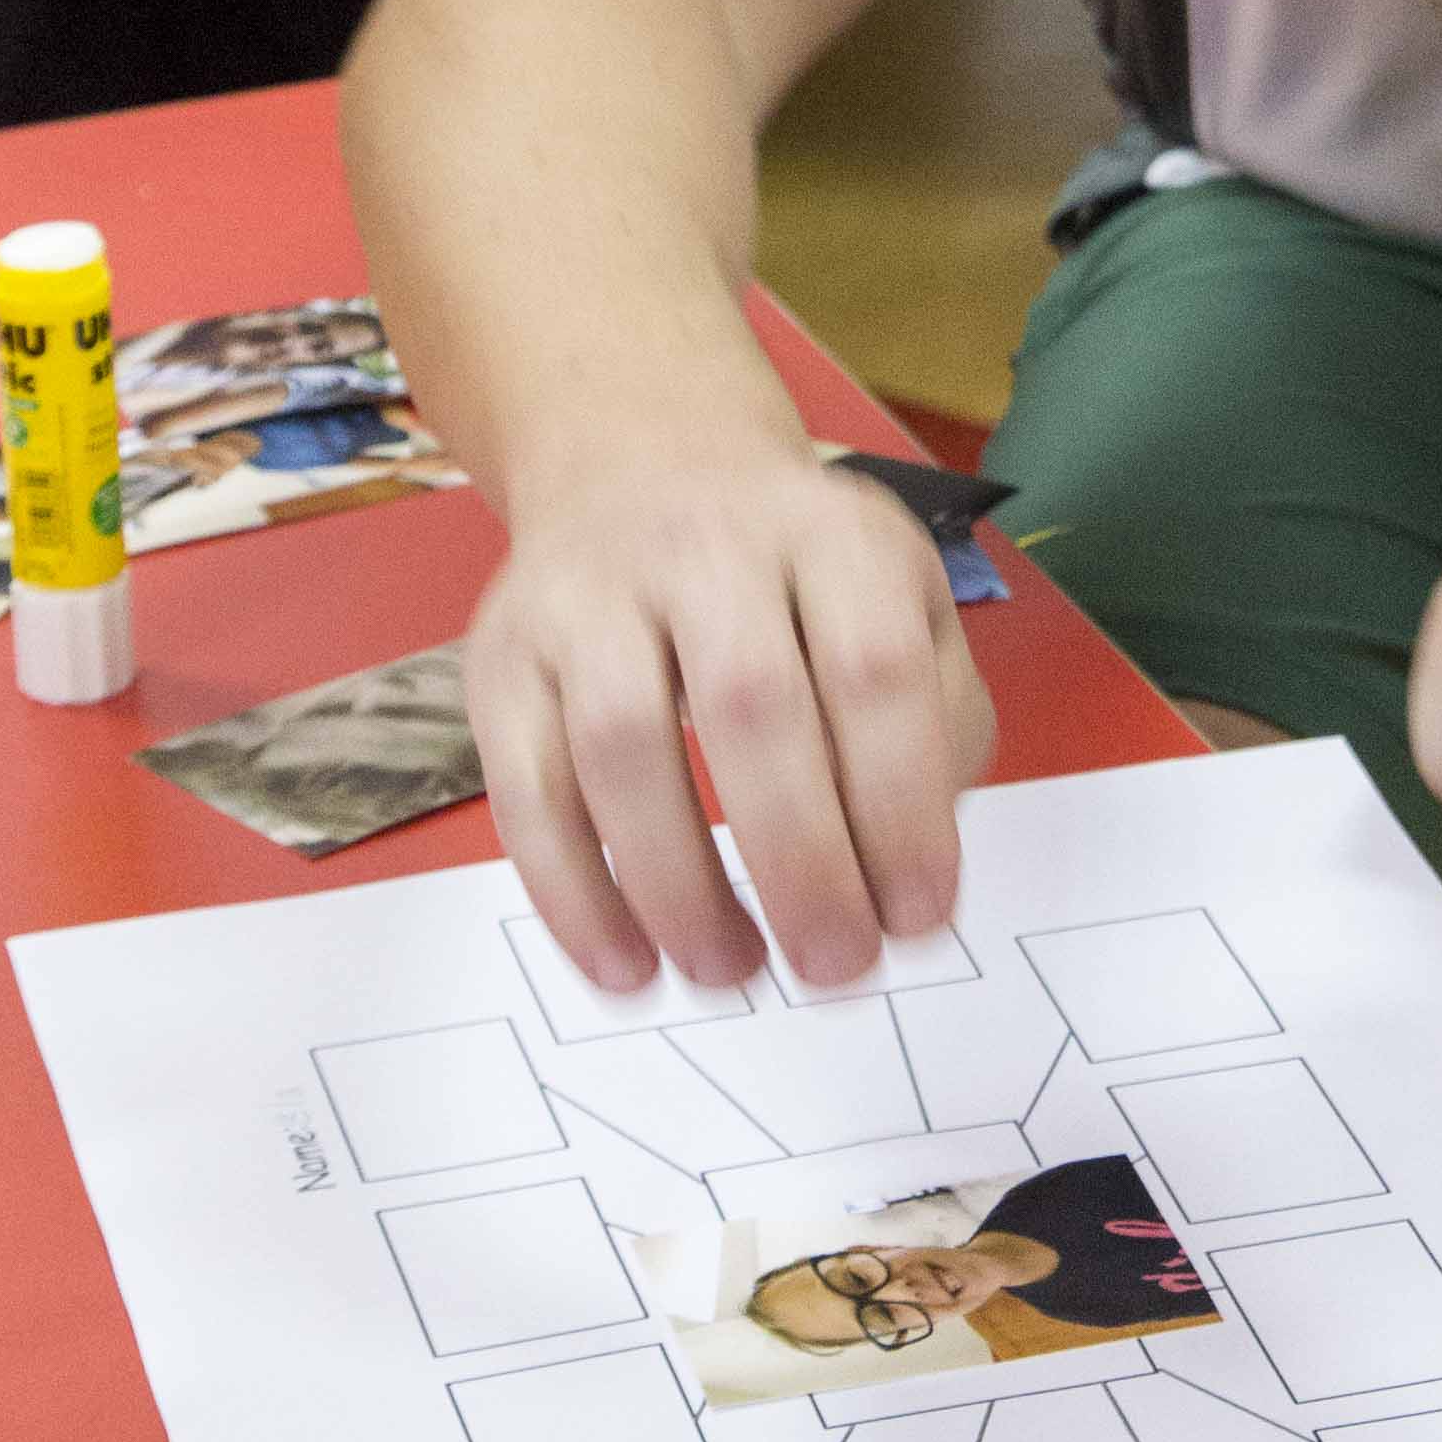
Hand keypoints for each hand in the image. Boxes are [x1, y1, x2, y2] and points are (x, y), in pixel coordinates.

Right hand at [463, 425, 994, 992]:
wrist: (642, 467)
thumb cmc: (798, 578)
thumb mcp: (901, 602)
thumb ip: (938, 724)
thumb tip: (915, 882)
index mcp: (832, 536)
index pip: (874, 671)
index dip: (901, 807)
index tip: (919, 919)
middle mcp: (706, 548)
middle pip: (748, 705)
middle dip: (800, 862)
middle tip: (834, 968)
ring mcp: (590, 595)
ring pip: (620, 745)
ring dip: (679, 888)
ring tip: (733, 974)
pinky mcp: (503, 656)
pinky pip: (526, 790)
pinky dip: (573, 897)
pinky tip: (627, 967)